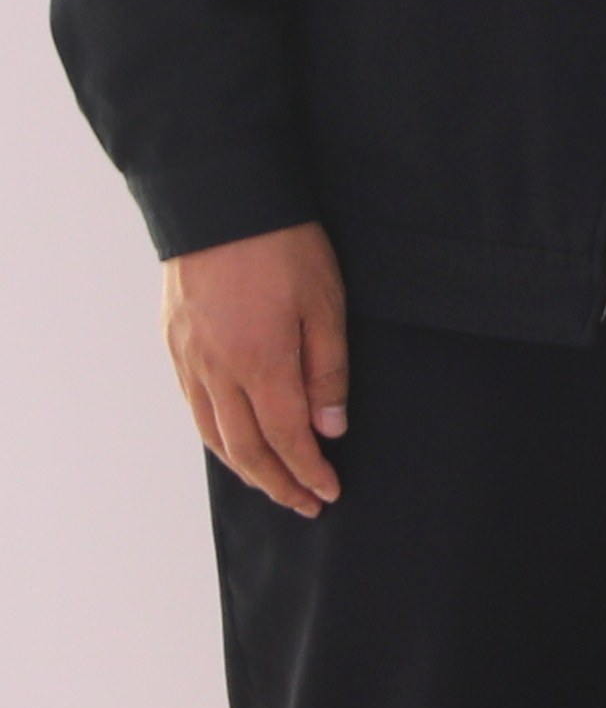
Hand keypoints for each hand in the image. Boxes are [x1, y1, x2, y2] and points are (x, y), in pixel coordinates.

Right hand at [165, 225, 349, 513]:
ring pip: (212, 434)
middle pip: (244, 449)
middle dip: (277, 482)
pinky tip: (234, 442)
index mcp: (261, 363)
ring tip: (273, 483)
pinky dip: (216, 436)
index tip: (327, 493)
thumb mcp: (327, 304)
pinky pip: (194, 407)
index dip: (307, 471)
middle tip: (304, 503)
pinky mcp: (174, 345)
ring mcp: (189, 360)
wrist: (222, 203)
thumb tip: (328, 429)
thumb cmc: (284, 247)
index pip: (285, 439)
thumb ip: (328, 370)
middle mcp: (217, 371)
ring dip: (244, 467)